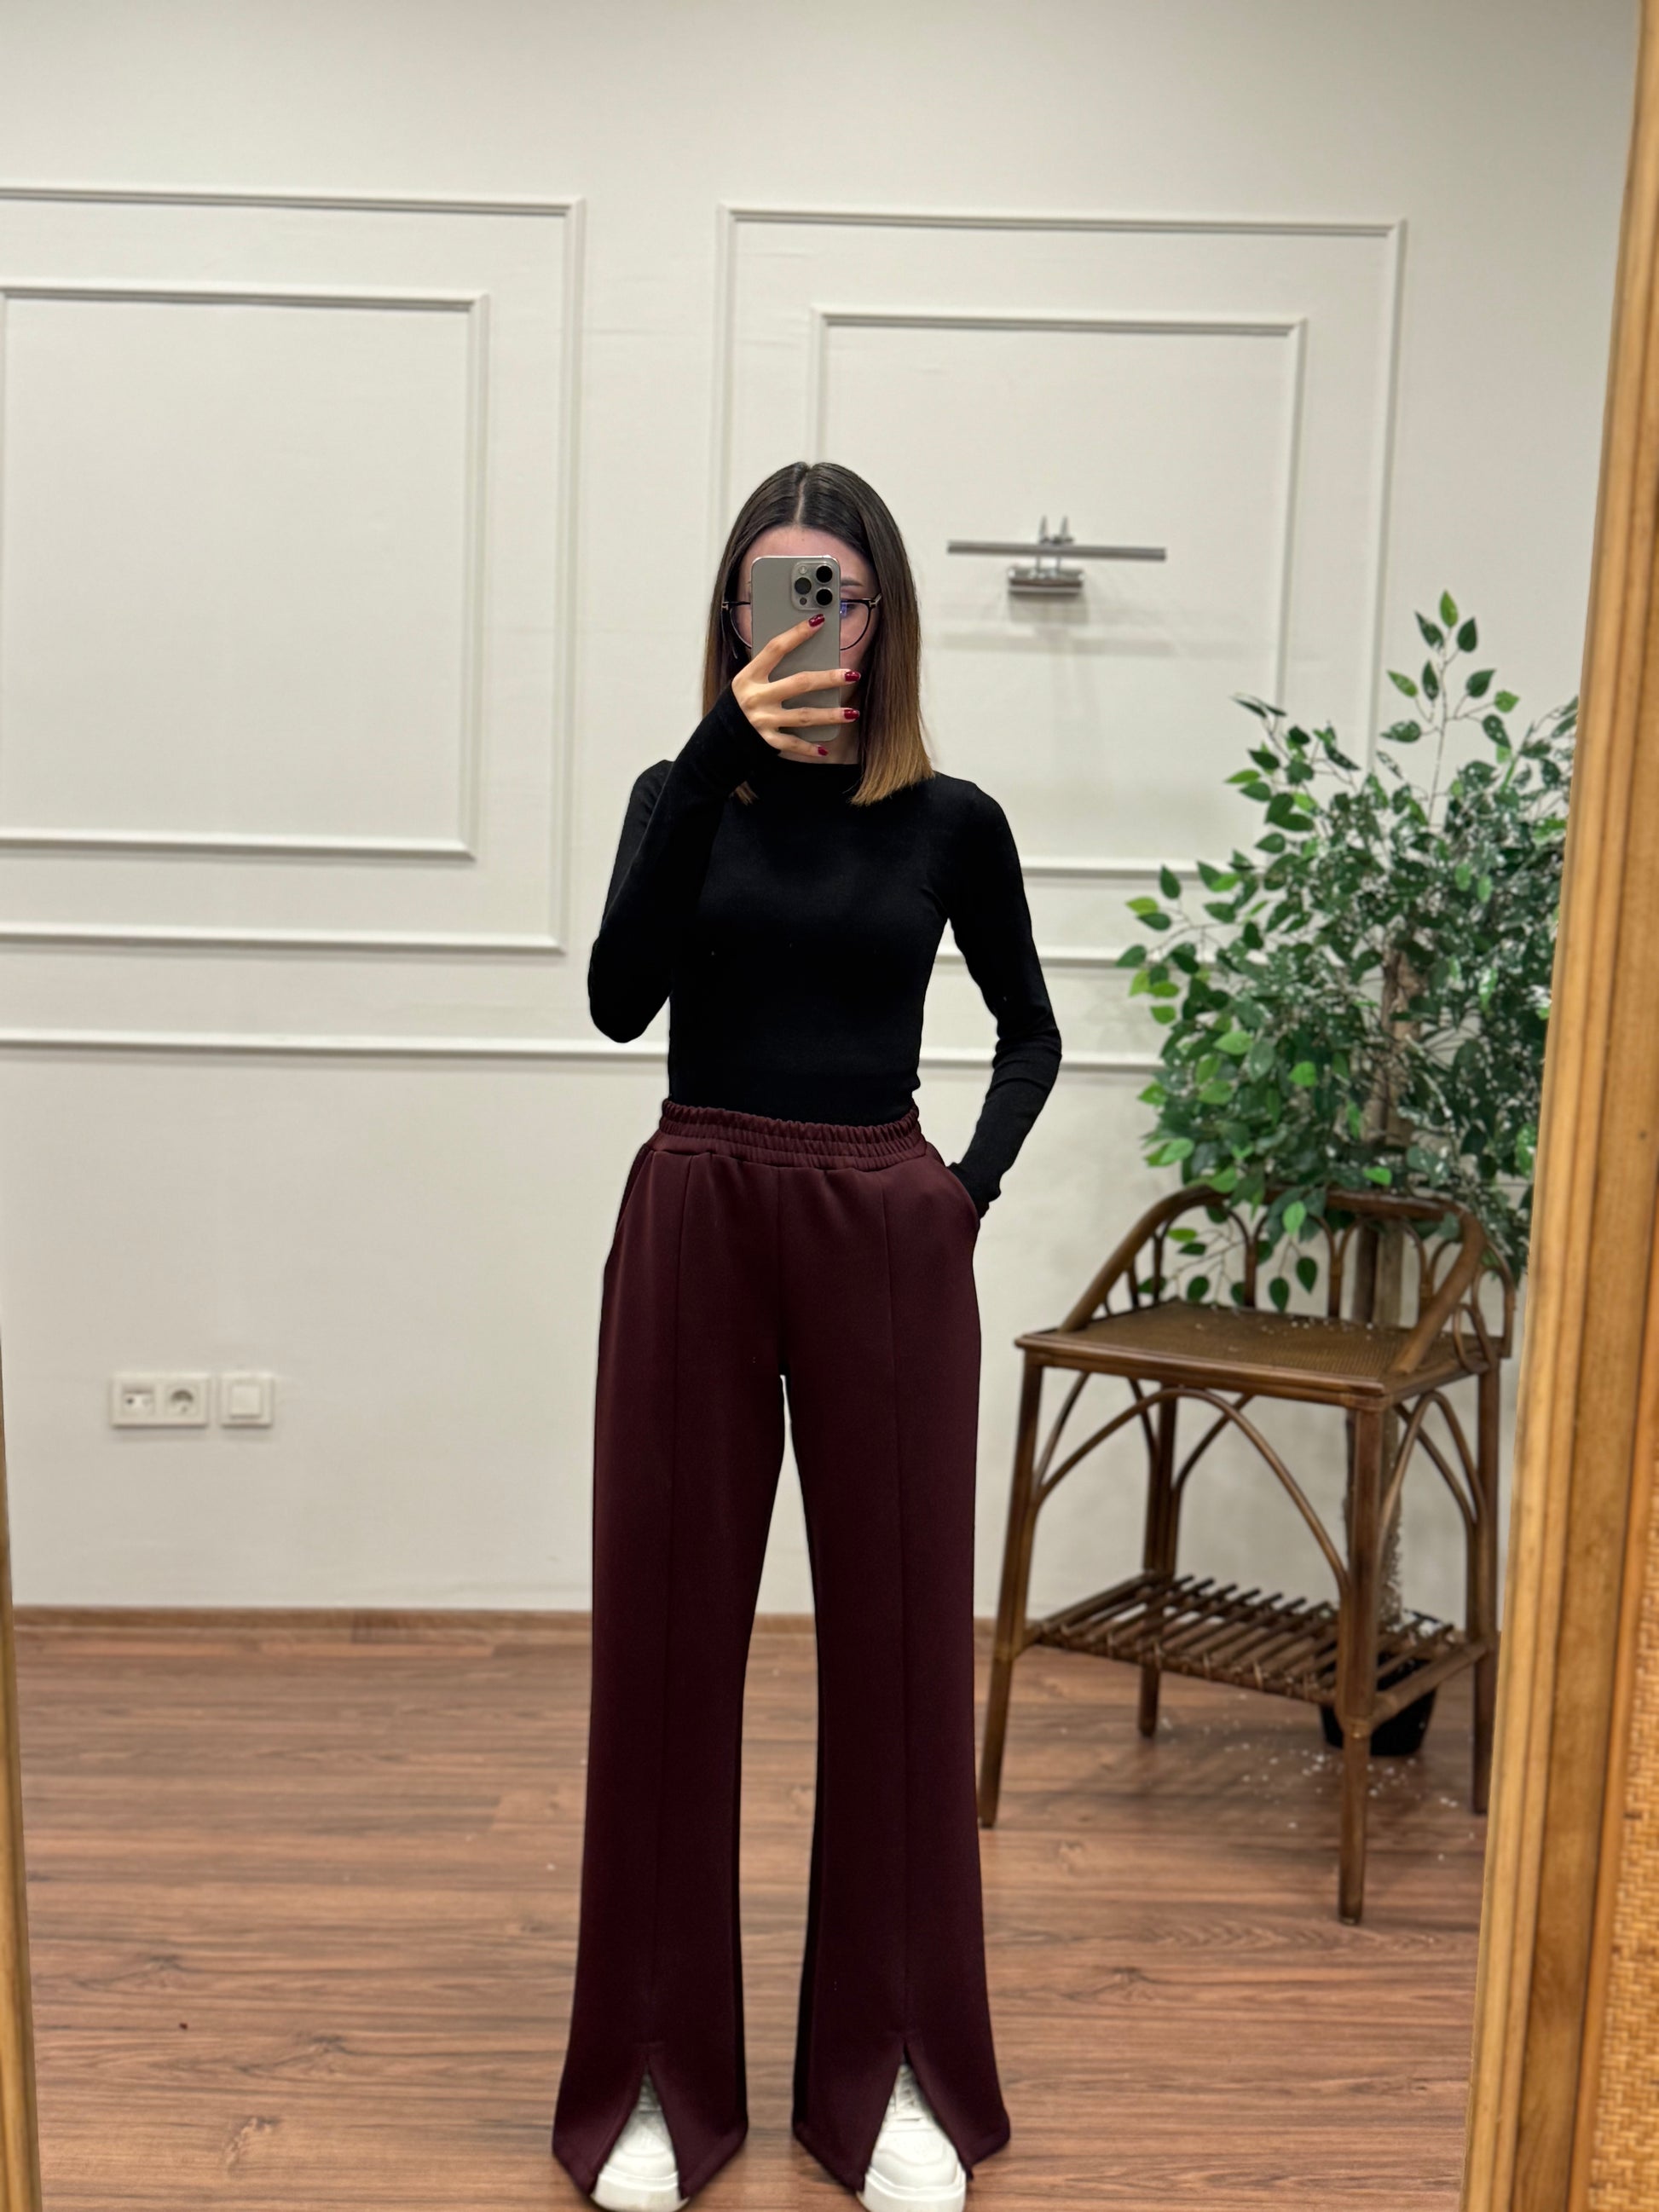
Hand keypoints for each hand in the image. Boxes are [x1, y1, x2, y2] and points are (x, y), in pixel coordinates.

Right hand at [731, 613, 860, 758]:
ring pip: (803, 716)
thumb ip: (769, 670)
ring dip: (830, 715)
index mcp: (750, 676)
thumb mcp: (748, 681)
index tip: (820, 622)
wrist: (719, 734)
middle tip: (851, 674)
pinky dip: (808, 749)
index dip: (798, 634)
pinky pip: (792, 744)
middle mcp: (757, 697)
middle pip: (799, 683)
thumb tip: (806, 656)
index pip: (776, 649)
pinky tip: (824, 749)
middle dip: (828, 679)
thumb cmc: (740, 701)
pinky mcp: (766, 741)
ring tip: (852, 713)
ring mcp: (762, 720)